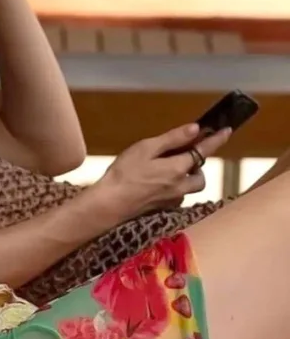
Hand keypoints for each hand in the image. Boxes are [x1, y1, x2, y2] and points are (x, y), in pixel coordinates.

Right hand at [92, 123, 231, 221]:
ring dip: (187, 178)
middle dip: (198, 165)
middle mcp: (181, 185)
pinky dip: (174, 188)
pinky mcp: (164, 208)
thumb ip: (172, 139)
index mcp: (178, 167)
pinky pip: (178, 196)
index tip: (227, 130)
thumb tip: (195, 129)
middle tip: (183, 156)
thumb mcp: (146, 148)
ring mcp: (174, 199)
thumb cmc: (124, 173)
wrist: (110, 204)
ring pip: (190, 187)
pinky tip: (157, 184)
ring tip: (168, 170)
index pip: (204, 151)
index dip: (216, 139)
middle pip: (200, 175)